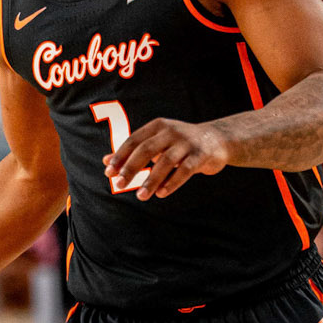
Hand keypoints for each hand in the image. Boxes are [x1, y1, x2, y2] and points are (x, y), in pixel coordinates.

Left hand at [106, 117, 231, 200]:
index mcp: (157, 126)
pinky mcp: (201, 155)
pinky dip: (172, 182)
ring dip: (151, 180)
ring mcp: (187, 143)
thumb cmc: (180, 144)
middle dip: (131, 168)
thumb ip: (133, 152)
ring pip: (165, 161)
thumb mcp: (157, 143)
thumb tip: (106, 162)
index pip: (134, 140)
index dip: (120, 156)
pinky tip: (161, 194)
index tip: (109, 173)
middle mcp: (171, 131)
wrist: (217, 139)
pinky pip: (185, 170)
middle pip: (146, 150)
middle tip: (119, 184)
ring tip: (141, 196)